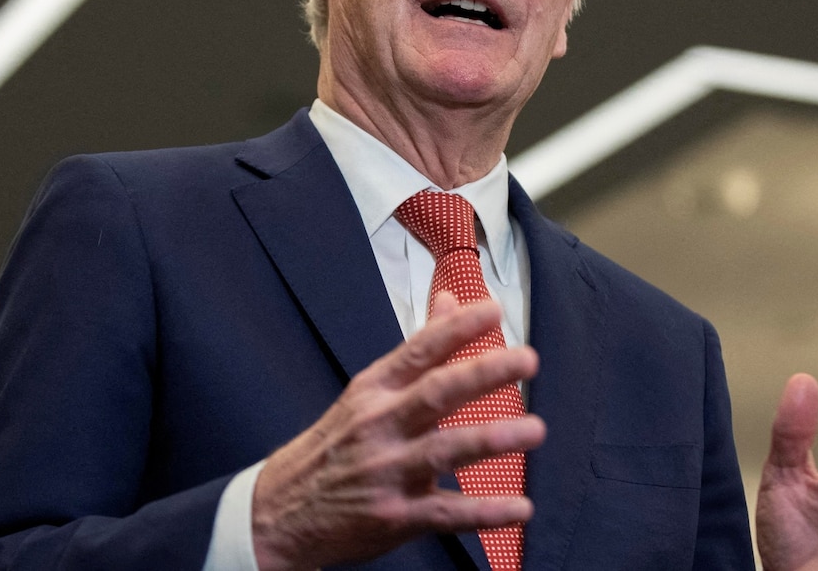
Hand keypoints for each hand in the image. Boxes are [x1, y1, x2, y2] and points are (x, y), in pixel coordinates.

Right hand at [251, 293, 545, 570]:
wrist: (281, 512)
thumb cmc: (335, 446)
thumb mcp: (366, 392)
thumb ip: (417, 351)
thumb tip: (451, 300)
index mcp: (374, 390)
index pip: (419, 350)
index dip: (457, 328)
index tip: (494, 310)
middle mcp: (380, 425)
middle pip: (436, 393)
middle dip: (483, 373)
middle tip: (527, 359)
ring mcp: (387, 472)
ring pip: (445, 450)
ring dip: (492, 438)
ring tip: (535, 429)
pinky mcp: (395, 517)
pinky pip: (447, 513)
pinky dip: (486, 513)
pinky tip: (521, 507)